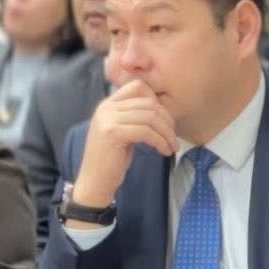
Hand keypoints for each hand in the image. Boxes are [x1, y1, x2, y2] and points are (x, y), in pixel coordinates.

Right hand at [70, 80, 178, 215]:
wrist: (95, 182)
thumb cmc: (113, 159)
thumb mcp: (124, 132)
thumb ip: (135, 117)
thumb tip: (162, 109)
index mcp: (109, 104)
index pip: (138, 86)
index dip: (156, 100)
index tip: (165, 120)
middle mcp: (106, 107)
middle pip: (148, 103)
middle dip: (167, 120)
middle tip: (173, 138)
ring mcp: (107, 119)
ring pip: (150, 117)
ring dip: (166, 133)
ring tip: (172, 146)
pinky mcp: (112, 133)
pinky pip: (146, 131)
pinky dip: (160, 141)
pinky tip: (164, 151)